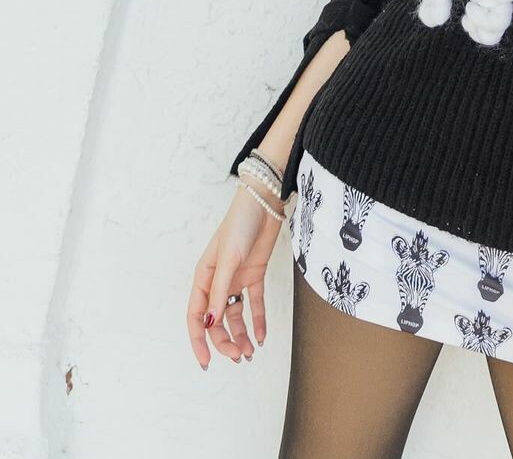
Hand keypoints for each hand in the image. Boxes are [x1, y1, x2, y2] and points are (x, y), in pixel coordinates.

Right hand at [187, 182, 284, 367]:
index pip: (196, 316)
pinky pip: (255, 303)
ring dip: (241, 335)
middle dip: (225, 341)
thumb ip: (220, 291)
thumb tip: (211, 322)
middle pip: (217, 320)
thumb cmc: (240, 225)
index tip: (206, 362)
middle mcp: (218, 282)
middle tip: (238, 357)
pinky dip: (258, 320)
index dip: (199, 340)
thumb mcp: (228, 260)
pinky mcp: (254, 275)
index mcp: (203, 278)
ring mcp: (236, 279)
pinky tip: (262, 335)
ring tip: (250, 352)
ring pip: (235, 316)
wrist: (264, 203)